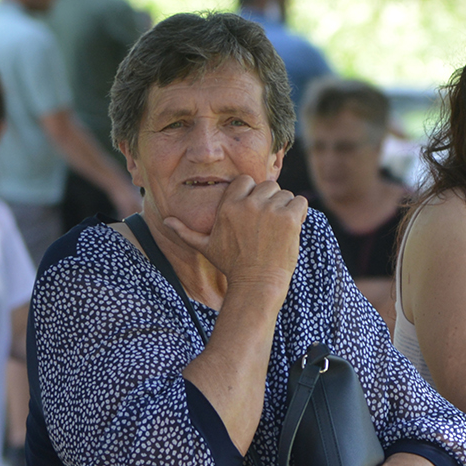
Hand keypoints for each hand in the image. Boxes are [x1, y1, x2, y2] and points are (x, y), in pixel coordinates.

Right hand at [163, 176, 306, 288]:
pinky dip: (299, 213)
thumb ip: (186, 231)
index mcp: (228, 205)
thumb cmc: (231, 266)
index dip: (252, 194)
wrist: (256, 284)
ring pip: (285, 194)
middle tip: (269, 224)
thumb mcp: (205, 247)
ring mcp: (269, 210)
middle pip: (268, 186)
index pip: (245, 181)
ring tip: (279, 230)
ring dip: (285, 208)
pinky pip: (300, 202)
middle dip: (270, 201)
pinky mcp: (289, 218)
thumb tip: (165, 221)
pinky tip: (291, 229)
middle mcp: (248, 204)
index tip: (254, 212)